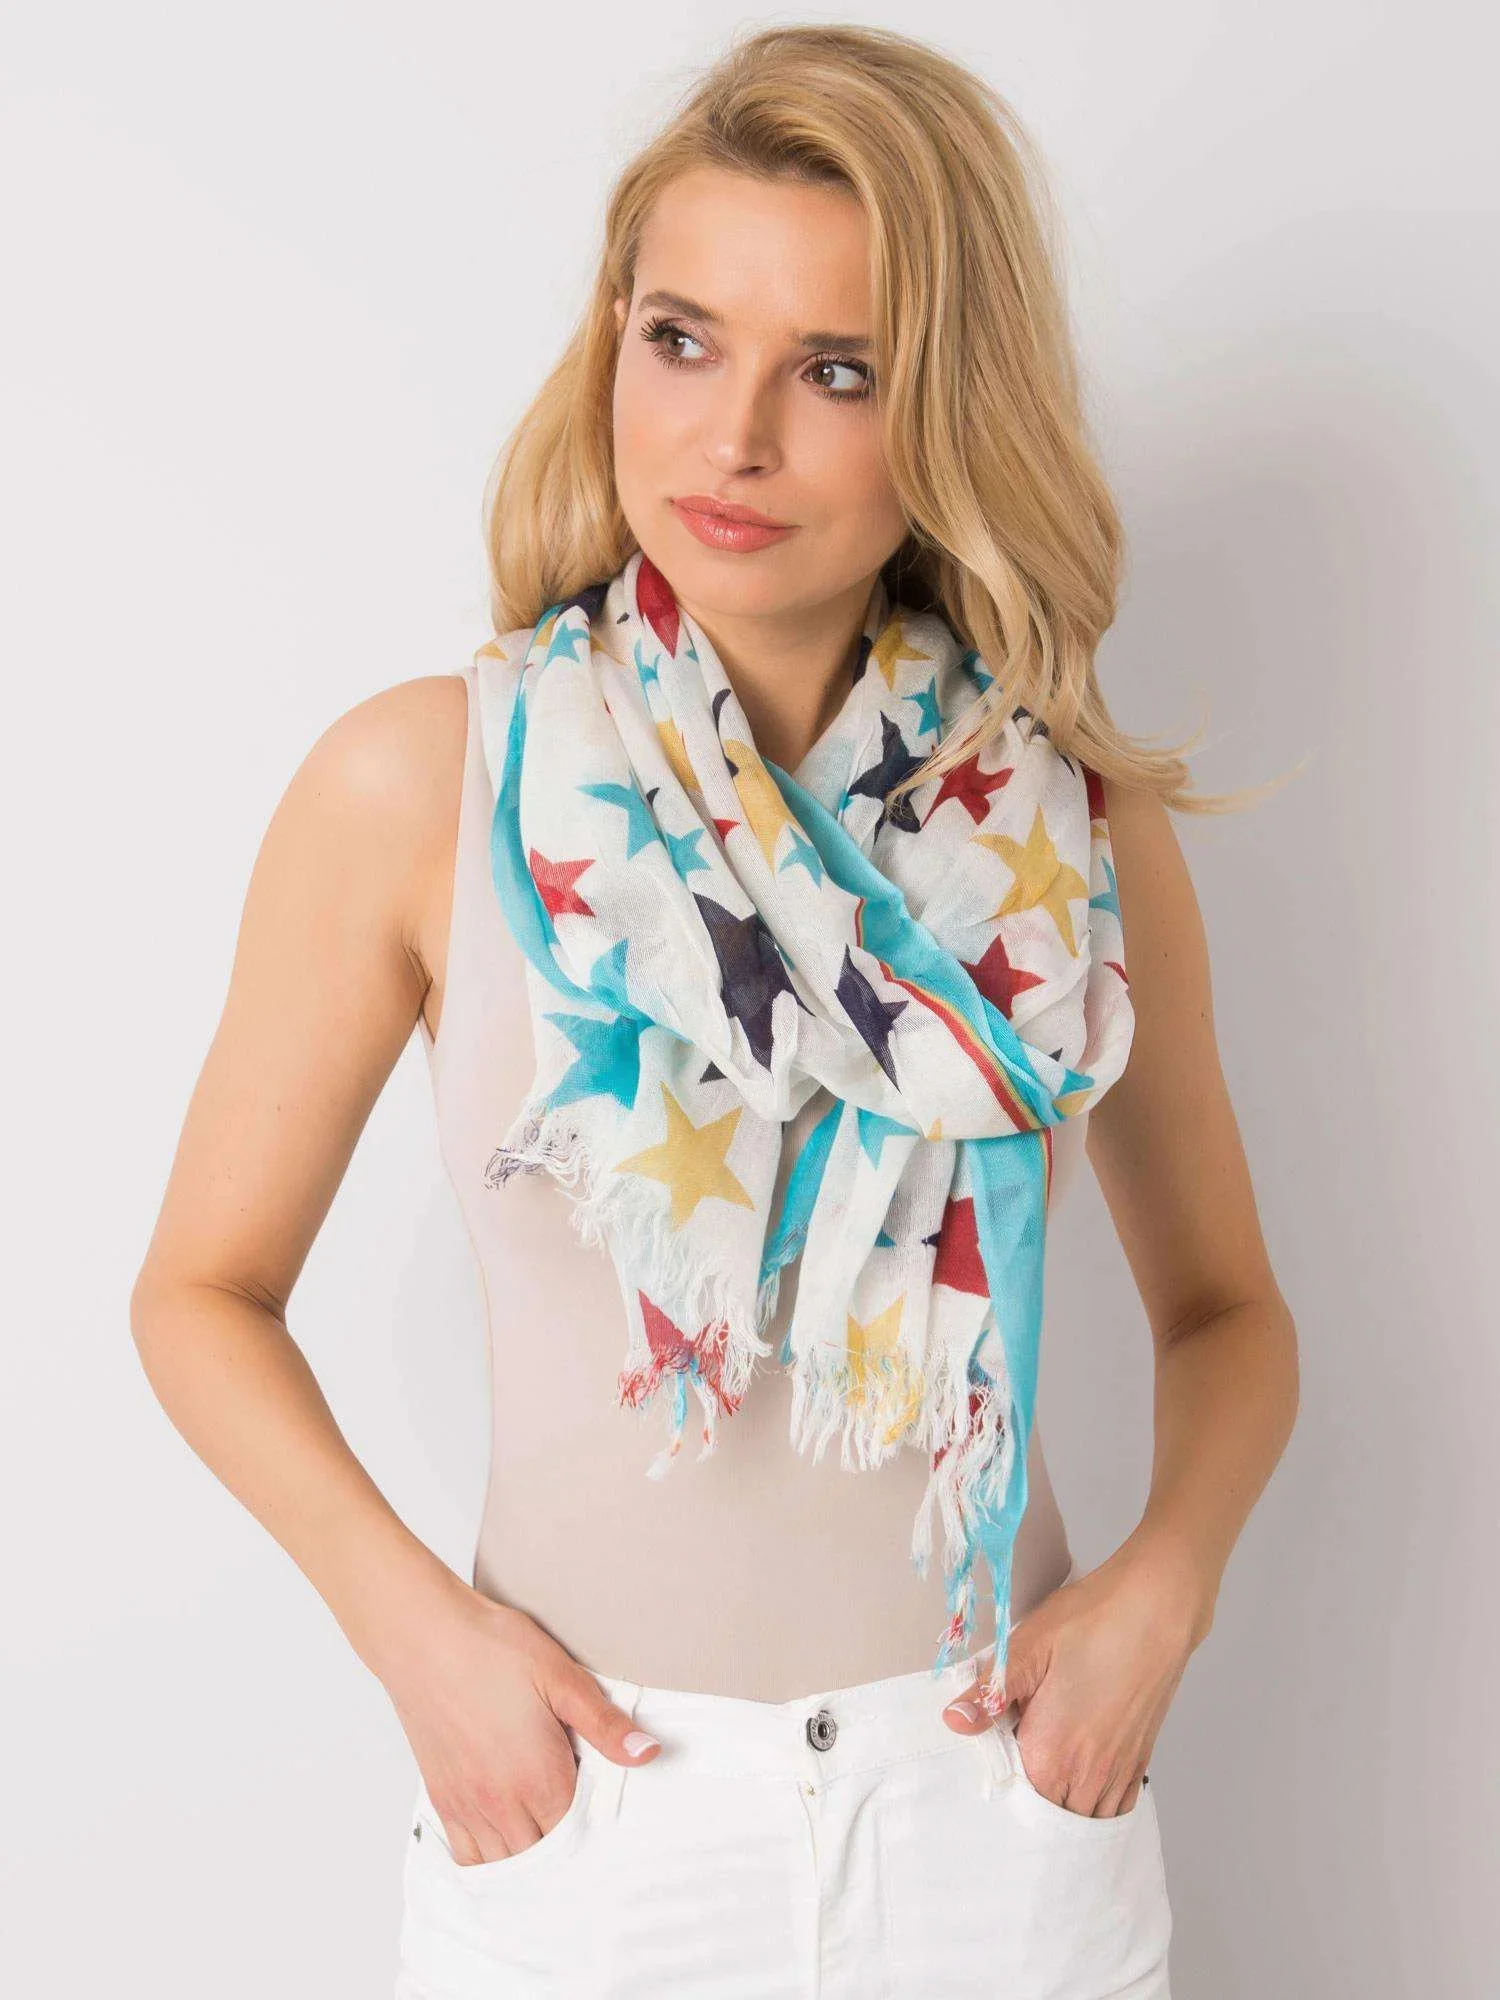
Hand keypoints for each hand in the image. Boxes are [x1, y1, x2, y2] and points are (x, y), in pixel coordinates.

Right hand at [381, 1584, 660, 1863]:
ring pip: (506, 1864)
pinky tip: (504, 1844)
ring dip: (529, 1857)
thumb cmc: (491, 1648)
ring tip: (547, 1834)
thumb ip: (603, 1723)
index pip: (577, 1833)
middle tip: (581, 1823)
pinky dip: (488, 1863)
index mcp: (538, 1776)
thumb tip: (647, 1753)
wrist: (424, 1637)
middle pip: (543, 1856)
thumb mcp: (560, 1676)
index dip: (596, 1826)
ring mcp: (468, 1805)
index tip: (605, 1811)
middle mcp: (501, 1802)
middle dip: (566, 1847)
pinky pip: (466, 1857)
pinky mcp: (442, 1798)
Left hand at [938, 1537, 1209, 1817]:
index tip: (987, 1753)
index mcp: (1051, 1754)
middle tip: (1012, 1754)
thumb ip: (991, 1692)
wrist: (1158, 1608)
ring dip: (1059, 1804)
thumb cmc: (1094, 1620)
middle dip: (1025, 1798)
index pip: (1010, 1797)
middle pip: (1045, 1815)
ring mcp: (1117, 1773)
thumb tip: (954, 1721)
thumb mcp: (1028, 1646)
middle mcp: (1087, 1776)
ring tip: (1042, 1766)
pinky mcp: (1138, 1761)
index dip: (995, 1778)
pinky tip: (1079, 1779)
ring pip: (1080, 1819)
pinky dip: (1092, 1806)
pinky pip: (1113, 1809)